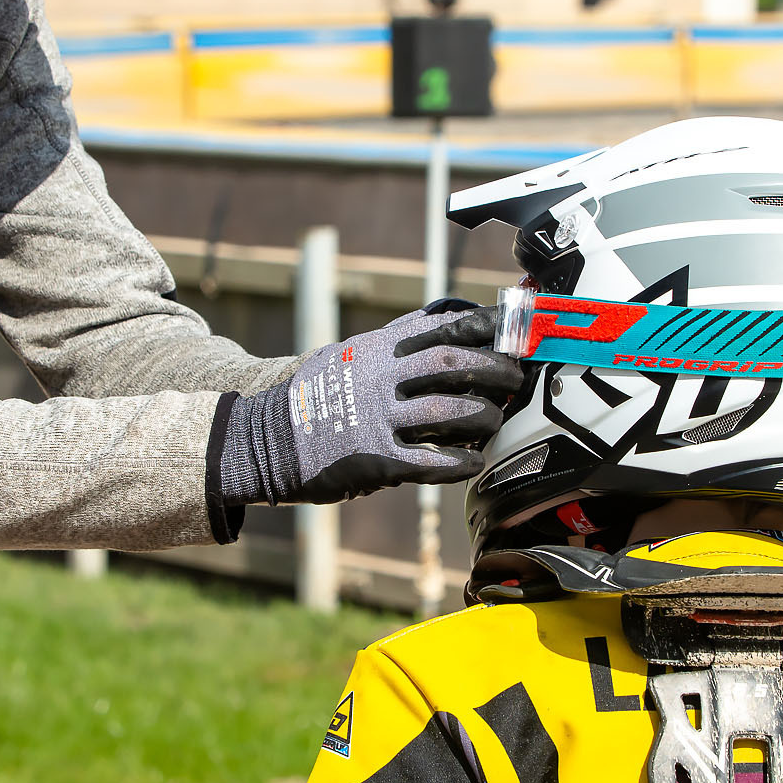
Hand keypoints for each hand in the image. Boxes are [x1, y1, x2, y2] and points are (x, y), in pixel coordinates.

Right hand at [217, 302, 523, 506]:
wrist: (267, 438)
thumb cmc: (313, 396)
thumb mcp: (348, 354)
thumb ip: (392, 341)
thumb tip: (439, 319)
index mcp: (377, 347)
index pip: (440, 326)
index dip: (482, 325)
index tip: (510, 327)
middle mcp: (381, 376)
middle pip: (455, 363)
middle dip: (495, 369)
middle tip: (515, 377)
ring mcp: (379, 417)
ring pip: (450, 411)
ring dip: (483, 416)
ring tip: (494, 421)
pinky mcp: (376, 458)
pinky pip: (431, 460)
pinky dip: (459, 463)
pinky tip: (473, 463)